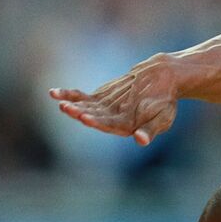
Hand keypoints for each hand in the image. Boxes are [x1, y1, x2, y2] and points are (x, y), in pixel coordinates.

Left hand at [50, 53, 179, 144]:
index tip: (85, 117)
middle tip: (67, 108)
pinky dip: (69, 94)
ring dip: (72, 105)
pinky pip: (81, 97)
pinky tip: (54, 93)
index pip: (108, 126)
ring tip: (60, 101)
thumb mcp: (164, 116)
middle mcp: (112, 121)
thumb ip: (151, 129)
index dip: (96, 122)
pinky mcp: (99, 99)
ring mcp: (104, 110)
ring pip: (84, 108)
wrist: (163, 80)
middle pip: (93, 117)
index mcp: (126, 128)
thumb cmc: (166, 101)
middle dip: (79, 113)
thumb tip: (141, 141)